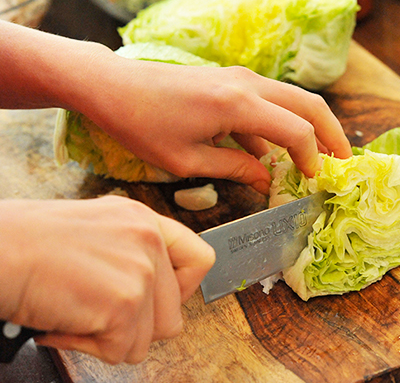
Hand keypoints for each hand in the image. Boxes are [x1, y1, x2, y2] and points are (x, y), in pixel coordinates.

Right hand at [0, 196, 214, 363]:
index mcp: (143, 220)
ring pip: (147, 338)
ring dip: (108, 338)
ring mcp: (140, 272)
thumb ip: (131, 252)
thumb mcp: (96, 228)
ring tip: (74, 315)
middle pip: (172, 313)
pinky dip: (85, 347)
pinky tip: (61, 323)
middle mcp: (148, 241)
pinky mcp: (124, 304)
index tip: (155, 301)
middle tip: (95, 314)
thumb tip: (150, 292)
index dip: (182, 290)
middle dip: (132, 324)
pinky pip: (120, 351)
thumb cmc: (26, 241)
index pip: (199, 259)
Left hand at [82, 57, 352, 193]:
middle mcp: (248, 84)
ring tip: (318, 158)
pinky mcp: (232, 80)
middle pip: (309, 104)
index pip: (297, 130)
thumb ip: (235, 168)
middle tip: (344, 162)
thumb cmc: (142, 126)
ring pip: (294, 98)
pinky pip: (269, 101)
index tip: (314, 181)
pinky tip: (271, 154)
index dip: (312, 158)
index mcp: (239, 105)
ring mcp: (241, 78)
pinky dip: (280, 124)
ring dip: (311, 126)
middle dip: (332, 134)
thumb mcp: (187, 160)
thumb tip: (267, 181)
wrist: (113, 86)